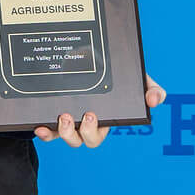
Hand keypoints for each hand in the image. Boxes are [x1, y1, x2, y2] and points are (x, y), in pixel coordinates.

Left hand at [37, 73, 165, 148]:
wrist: (88, 54)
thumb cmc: (117, 73)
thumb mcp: (135, 77)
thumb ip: (150, 86)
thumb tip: (155, 100)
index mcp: (105, 118)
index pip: (100, 132)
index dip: (95, 131)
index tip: (92, 116)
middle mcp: (86, 122)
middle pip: (86, 139)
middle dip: (85, 132)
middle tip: (85, 115)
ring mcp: (69, 119)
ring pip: (67, 137)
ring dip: (65, 133)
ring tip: (64, 117)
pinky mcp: (53, 115)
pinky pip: (48, 130)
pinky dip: (44, 132)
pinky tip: (39, 126)